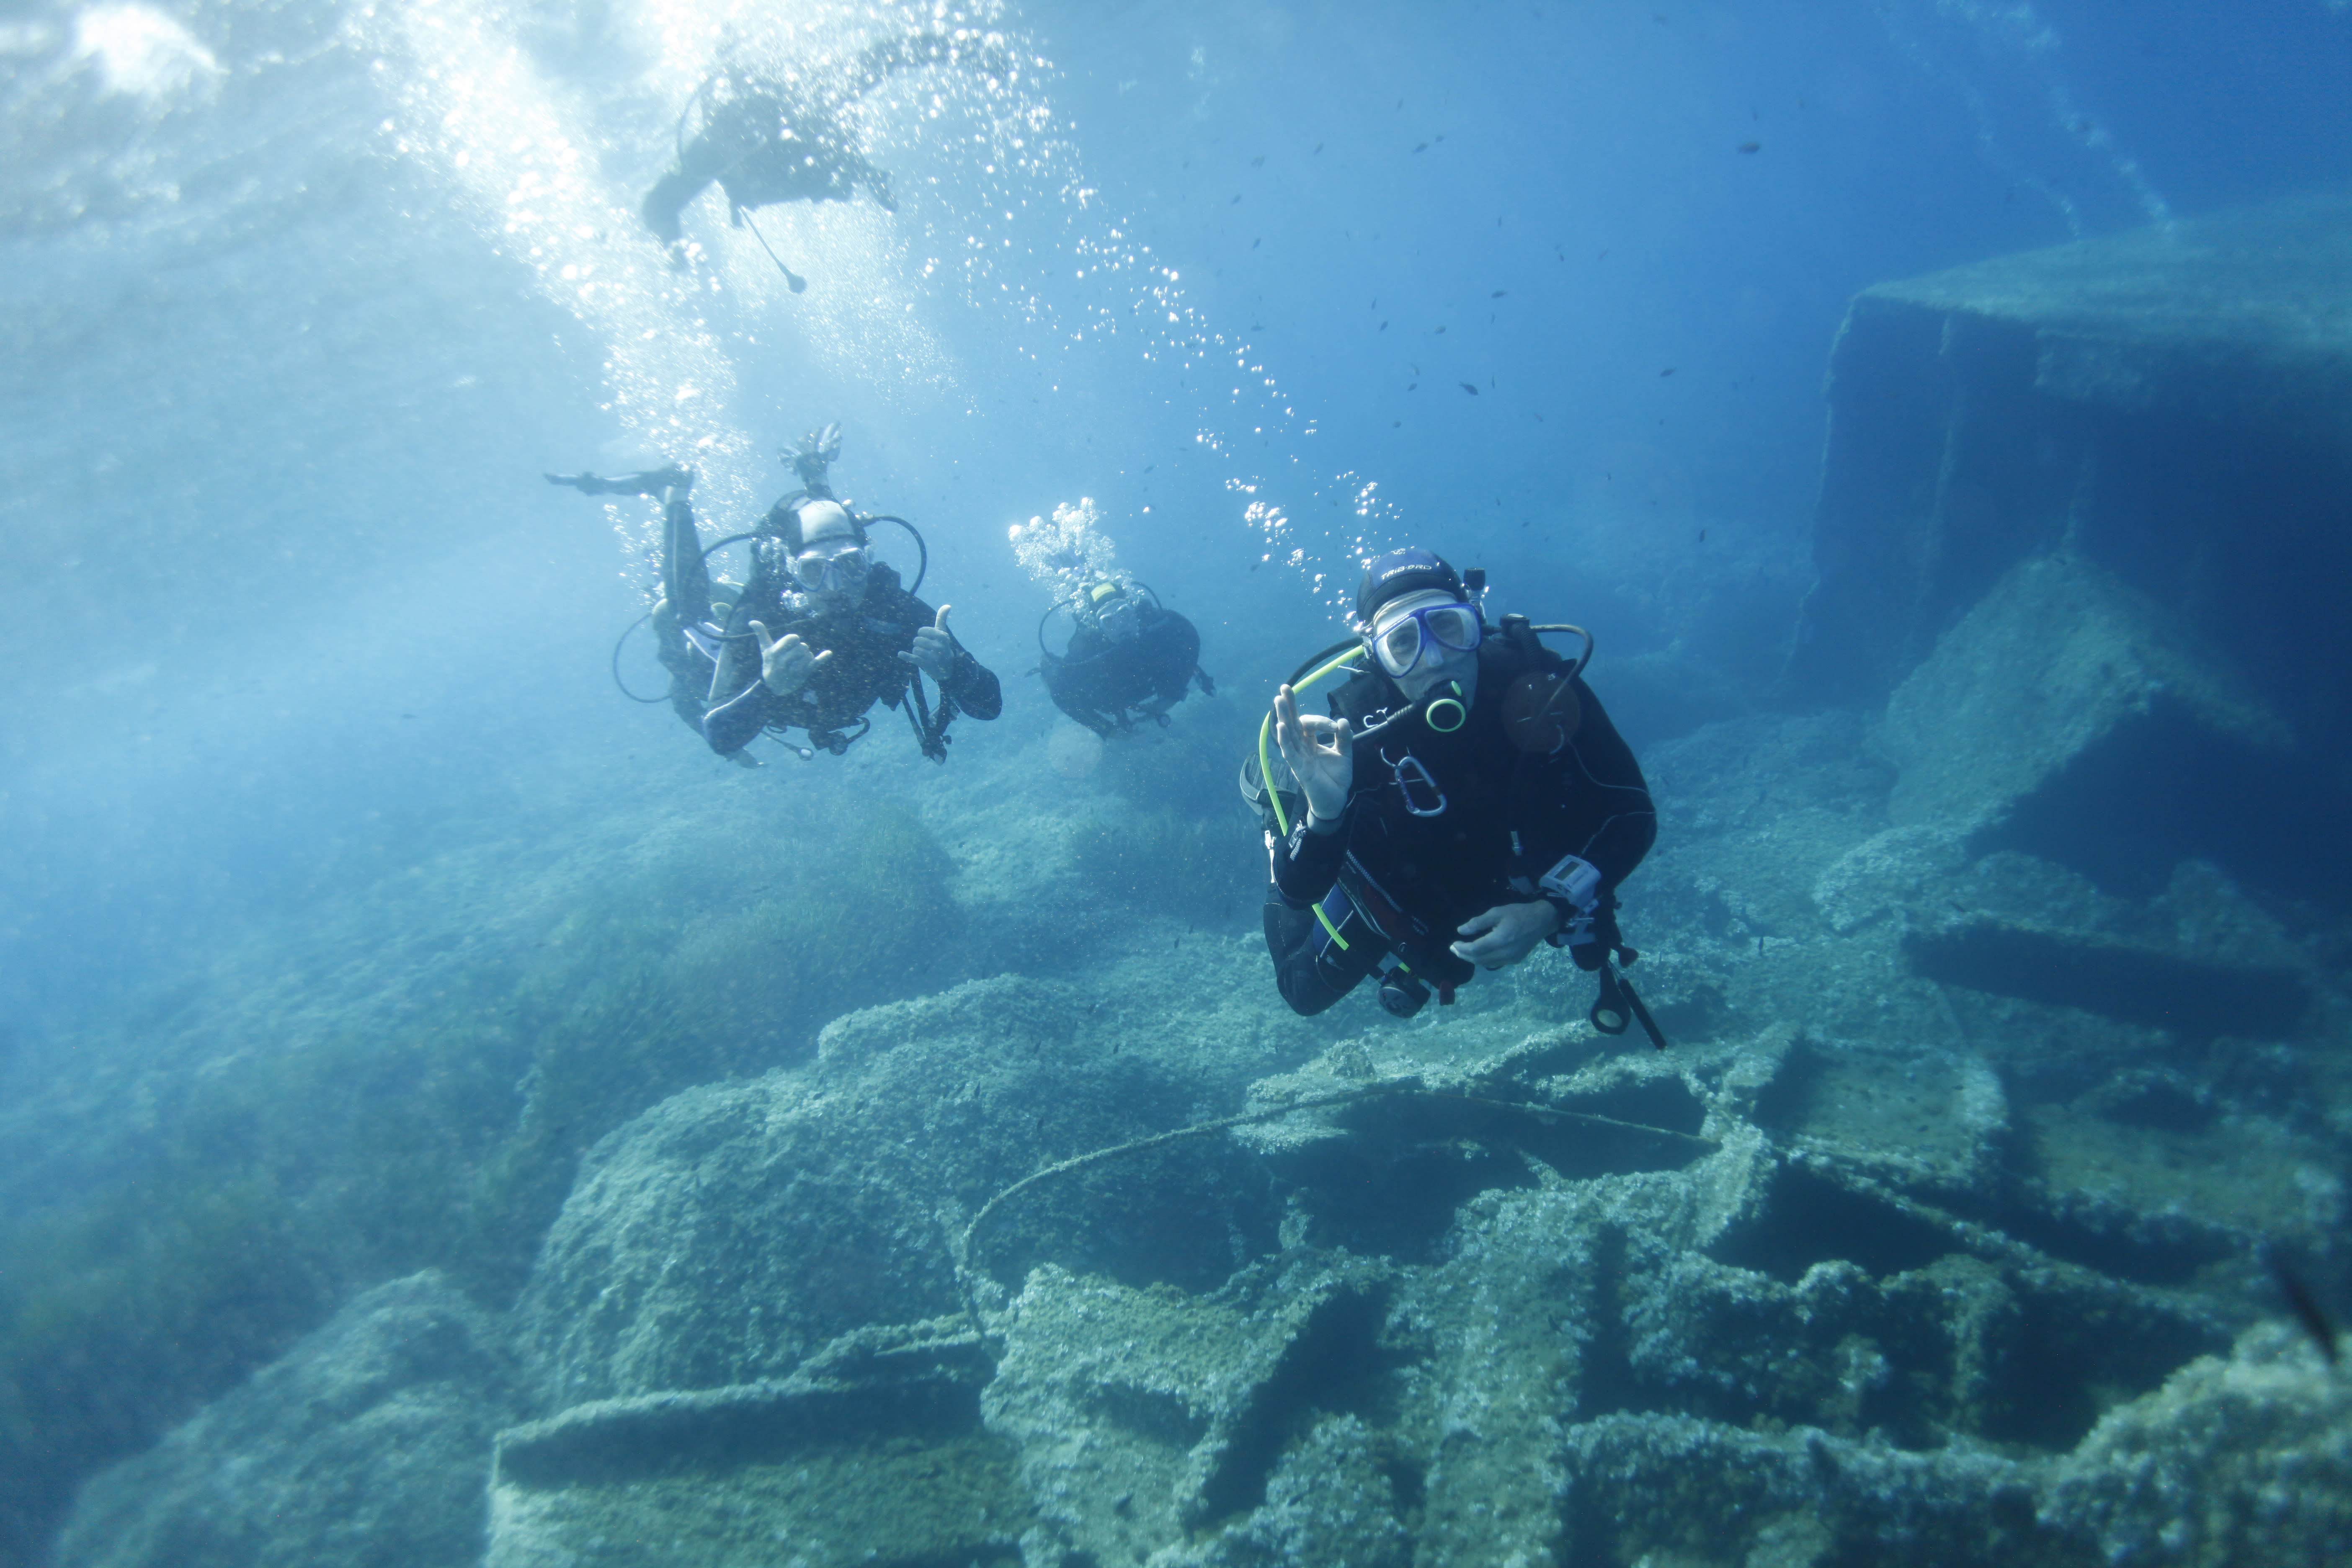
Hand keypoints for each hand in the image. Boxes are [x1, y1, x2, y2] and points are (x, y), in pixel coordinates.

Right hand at [751, 620, 829, 695]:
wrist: (775, 686)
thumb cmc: (771, 663)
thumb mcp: (765, 649)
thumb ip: (761, 634)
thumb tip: (752, 621)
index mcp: (775, 653)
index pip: (792, 638)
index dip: (794, 640)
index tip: (790, 645)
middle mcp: (784, 662)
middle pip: (802, 646)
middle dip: (800, 648)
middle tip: (793, 656)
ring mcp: (794, 669)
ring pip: (808, 654)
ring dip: (806, 656)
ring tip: (797, 662)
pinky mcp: (803, 674)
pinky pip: (815, 663)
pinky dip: (822, 658)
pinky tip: (828, 653)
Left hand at [902, 605, 955, 679]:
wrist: (947, 669)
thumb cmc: (942, 646)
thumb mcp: (943, 633)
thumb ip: (942, 619)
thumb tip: (947, 605)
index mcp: (943, 637)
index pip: (922, 631)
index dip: (921, 634)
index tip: (928, 638)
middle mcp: (939, 646)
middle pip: (917, 640)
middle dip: (919, 644)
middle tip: (927, 648)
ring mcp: (933, 657)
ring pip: (915, 649)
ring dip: (917, 652)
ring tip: (925, 655)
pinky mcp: (927, 665)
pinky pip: (913, 658)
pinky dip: (906, 656)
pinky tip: (900, 654)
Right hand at [1273, 683, 1352, 823]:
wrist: (1336, 801)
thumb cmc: (1336, 778)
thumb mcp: (1344, 754)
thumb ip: (1344, 738)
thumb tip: (1343, 720)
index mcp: (1311, 743)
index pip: (1309, 723)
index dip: (1321, 720)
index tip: (1336, 726)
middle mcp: (1302, 747)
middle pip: (1292, 723)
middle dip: (1288, 706)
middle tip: (1284, 687)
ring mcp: (1298, 757)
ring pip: (1288, 734)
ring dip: (1284, 717)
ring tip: (1279, 700)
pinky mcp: (1299, 768)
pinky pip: (1290, 752)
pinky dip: (1285, 739)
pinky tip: (1281, 726)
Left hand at [1450, 900, 1563, 969]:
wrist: (1542, 920)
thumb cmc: (1519, 913)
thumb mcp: (1497, 912)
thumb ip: (1478, 922)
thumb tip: (1461, 931)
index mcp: (1500, 940)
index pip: (1475, 949)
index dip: (1462, 948)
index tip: (1453, 944)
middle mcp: (1506, 953)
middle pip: (1479, 959)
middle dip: (1464, 955)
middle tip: (1454, 949)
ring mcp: (1511, 959)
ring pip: (1486, 963)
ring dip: (1472, 959)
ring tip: (1462, 952)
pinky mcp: (1515, 960)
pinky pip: (1495, 963)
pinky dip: (1483, 960)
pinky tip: (1478, 954)